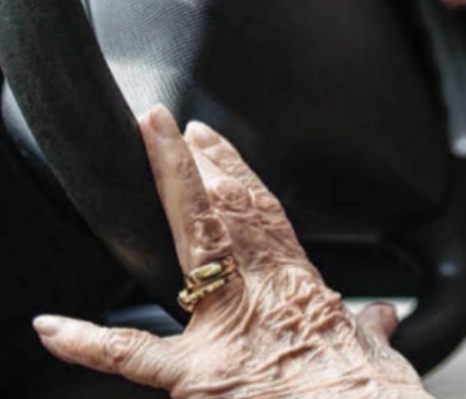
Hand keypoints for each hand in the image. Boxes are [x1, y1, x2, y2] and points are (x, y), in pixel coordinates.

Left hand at [33, 107, 427, 398]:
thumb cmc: (372, 394)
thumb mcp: (374, 351)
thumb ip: (367, 329)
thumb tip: (377, 319)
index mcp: (302, 289)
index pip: (265, 217)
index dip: (237, 174)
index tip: (210, 142)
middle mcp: (265, 294)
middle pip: (228, 213)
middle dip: (195, 165)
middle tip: (163, 126)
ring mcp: (230, 328)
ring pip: (196, 244)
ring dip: (173, 190)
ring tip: (147, 149)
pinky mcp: (201, 375)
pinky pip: (134, 357)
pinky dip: (89, 344)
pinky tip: (54, 327)